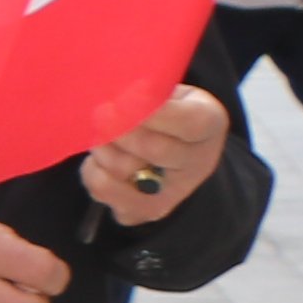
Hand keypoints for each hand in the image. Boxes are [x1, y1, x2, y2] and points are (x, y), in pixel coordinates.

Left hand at [79, 83, 226, 226]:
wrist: (177, 151)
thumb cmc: (169, 112)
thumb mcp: (173, 92)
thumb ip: (154, 93)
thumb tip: (126, 96)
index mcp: (210, 126)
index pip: (188, 123)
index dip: (150, 112)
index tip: (122, 100)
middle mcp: (198, 165)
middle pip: (153, 149)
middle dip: (118, 128)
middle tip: (101, 113)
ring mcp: (173, 193)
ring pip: (123, 170)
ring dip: (102, 149)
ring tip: (101, 136)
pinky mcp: (144, 211)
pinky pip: (104, 191)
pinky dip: (93, 171)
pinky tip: (101, 159)